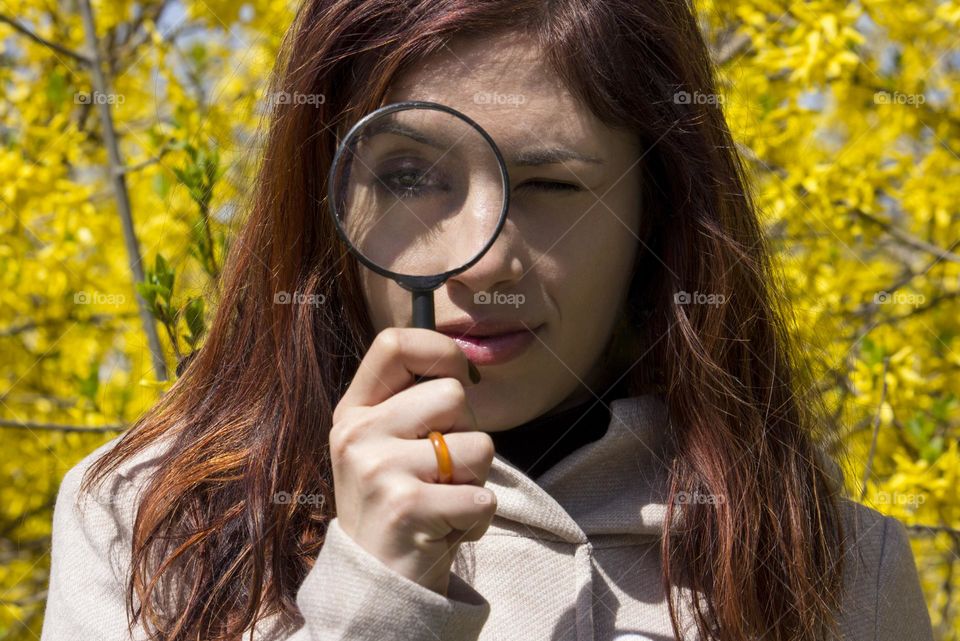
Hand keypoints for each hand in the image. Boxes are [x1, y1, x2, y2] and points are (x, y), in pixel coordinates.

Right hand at [330, 328, 496, 594]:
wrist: (375, 582)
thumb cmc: (397, 502)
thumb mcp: (385, 445)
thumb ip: (413, 402)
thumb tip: (467, 359)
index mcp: (353, 412)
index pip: (394, 343)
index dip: (440, 349)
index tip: (461, 376)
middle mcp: (357, 434)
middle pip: (453, 394)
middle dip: (468, 432)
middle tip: (443, 470)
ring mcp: (377, 470)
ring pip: (478, 445)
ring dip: (477, 478)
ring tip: (446, 499)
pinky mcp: (406, 507)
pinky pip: (482, 494)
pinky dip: (478, 517)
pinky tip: (449, 528)